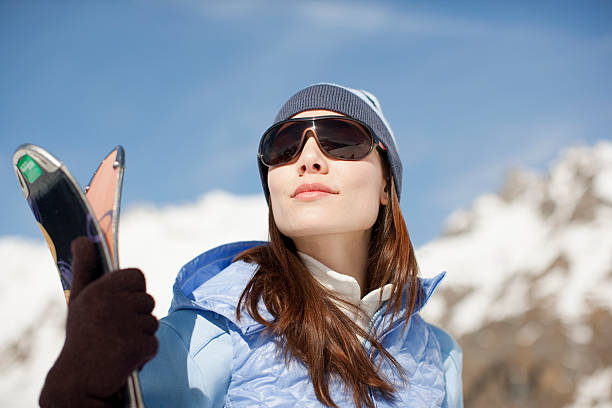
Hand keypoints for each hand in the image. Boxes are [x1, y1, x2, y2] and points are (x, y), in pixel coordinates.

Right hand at [39, 237, 158, 406]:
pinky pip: (153, 344)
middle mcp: (112, 302)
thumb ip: (86, 267)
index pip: (137, 276)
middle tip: (113, 332)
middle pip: (148, 301)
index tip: (116, 306)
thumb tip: (83, 238)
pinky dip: (143, 355)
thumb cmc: (83, 336)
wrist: (77, 381)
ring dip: (140, 336)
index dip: (131, 292)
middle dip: (137, 318)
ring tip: (116, 346)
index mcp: (101, 288)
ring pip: (152, 322)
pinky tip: (123, 360)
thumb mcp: (82, 299)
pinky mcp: (136, 345)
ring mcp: (125, 324)